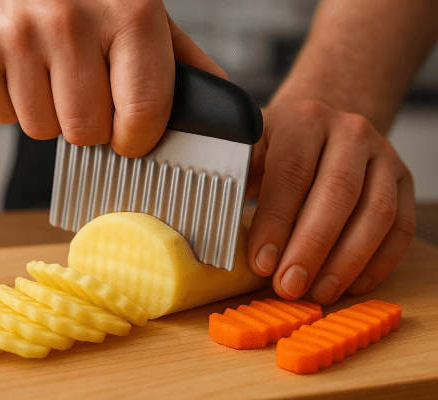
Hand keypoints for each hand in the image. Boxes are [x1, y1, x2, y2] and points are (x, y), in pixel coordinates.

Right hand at [0, 0, 225, 156]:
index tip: (130, 136)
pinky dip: (13, 101)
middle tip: (84, 88)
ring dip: (49, 111)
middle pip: (87, 132)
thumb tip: (216, 106)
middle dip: (88, 122)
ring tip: (49, 69)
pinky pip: (3, 115)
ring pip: (43, 130)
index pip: (142, 115)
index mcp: (129, 13)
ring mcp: (18, 34)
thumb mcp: (140, 9)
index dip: (137, 139)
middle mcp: (71, 21)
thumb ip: (178, 60)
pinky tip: (21, 66)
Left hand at [245, 99, 415, 303]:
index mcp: (303, 121)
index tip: (262, 262)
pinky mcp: (403, 181)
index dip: (276, 222)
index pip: (291, 172)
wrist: (321, 129)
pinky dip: (379, 261)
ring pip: (376, 212)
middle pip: (337, 193)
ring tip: (319, 292)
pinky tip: (352, 284)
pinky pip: (400, 226)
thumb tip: (218, 231)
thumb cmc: (280, 148)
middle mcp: (350, 132)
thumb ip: (238, 183)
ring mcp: (383, 155)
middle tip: (290, 286)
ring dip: (347, 261)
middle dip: (311, 247)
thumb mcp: (252, 151)